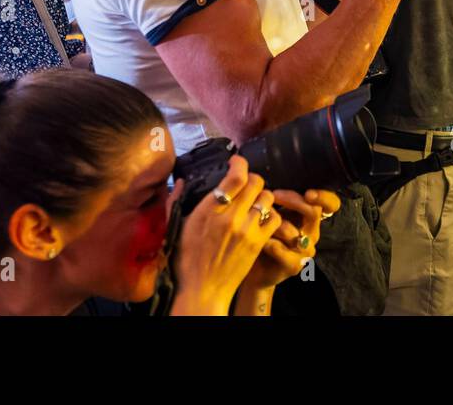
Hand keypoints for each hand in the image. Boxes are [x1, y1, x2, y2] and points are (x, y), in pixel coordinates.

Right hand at [170, 156, 281, 315]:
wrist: (202, 290)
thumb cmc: (186, 259)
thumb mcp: (178, 227)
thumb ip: (176, 200)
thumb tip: (180, 180)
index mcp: (209, 210)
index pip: (235, 177)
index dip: (239, 163)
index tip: (237, 162)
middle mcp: (230, 217)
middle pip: (255, 182)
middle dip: (252, 179)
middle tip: (247, 184)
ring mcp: (247, 230)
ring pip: (267, 197)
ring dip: (262, 197)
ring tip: (255, 203)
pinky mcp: (258, 243)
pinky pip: (275, 218)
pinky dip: (271, 215)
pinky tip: (262, 219)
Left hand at [240, 188, 340, 291]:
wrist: (252, 264)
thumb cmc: (261, 231)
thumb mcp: (271, 209)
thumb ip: (277, 194)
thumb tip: (270, 173)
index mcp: (310, 216)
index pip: (331, 204)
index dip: (324, 197)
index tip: (308, 192)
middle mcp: (312, 232)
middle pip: (314, 212)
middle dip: (294, 201)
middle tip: (274, 195)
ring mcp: (305, 250)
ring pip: (294, 232)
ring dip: (276, 224)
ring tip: (259, 220)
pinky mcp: (295, 265)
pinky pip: (284, 252)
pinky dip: (271, 244)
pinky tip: (261, 241)